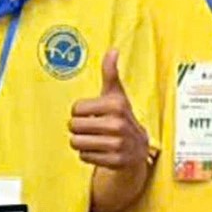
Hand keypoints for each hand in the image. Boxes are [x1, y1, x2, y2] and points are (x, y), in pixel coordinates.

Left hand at [69, 49, 148, 169]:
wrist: (138, 149)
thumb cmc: (121, 117)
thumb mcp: (117, 95)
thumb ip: (110, 73)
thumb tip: (113, 50)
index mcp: (116, 105)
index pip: (76, 108)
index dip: (80, 112)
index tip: (92, 114)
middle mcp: (118, 124)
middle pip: (74, 126)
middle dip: (79, 128)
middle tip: (92, 128)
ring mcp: (117, 144)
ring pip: (76, 143)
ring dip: (81, 142)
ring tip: (95, 139)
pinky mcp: (114, 161)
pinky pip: (84, 157)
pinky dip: (88, 155)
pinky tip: (100, 151)